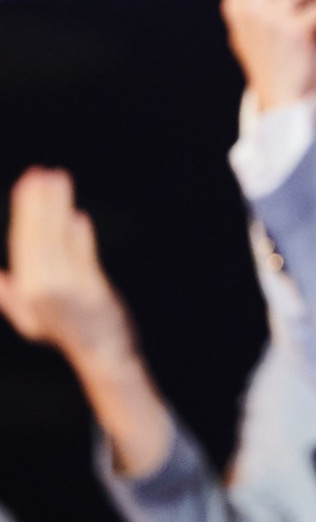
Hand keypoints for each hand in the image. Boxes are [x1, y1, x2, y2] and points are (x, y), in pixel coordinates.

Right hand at [0, 168, 132, 364]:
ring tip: (59, 180)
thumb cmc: (63, 326)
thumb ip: (9, 294)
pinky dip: (80, 240)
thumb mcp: (29, 315)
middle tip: (41, 173)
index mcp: (27, 293)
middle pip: (39, 239)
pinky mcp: (92, 293)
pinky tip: (78, 218)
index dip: (25, 212)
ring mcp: (68, 293)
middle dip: (39, 204)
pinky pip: (83, 261)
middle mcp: (43, 293)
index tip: (27, 182)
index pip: (23, 244)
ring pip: (60, 244)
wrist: (100, 348)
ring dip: (58, 211)